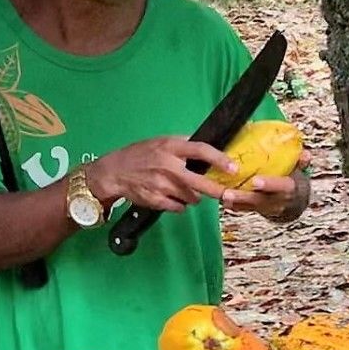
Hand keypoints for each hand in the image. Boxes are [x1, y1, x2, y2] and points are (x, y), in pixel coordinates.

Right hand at [87, 138, 236, 212]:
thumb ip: (181, 145)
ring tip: (183, 189)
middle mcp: (168, 166)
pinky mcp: (157, 201)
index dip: (220, 160)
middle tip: (228, 194)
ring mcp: (162, 186)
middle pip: (201, 183)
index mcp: (170, 147)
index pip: (201, 151)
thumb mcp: (160, 142)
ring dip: (193, 196)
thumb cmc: (140, 155)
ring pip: (192, 198)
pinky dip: (179, 204)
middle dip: (217, 190)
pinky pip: (179, 207)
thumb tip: (207, 148)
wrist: (114, 172)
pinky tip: (171, 196)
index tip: (234, 168)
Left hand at [220, 162, 311, 221]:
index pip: (282, 187)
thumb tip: (306, 155)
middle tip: (228, 193)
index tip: (255, 181)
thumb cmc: (292, 179)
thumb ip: (300, 161)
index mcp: (289, 189)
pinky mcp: (257, 210)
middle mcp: (278, 201)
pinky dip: (235, 206)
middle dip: (245, 198)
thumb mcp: (299, 170)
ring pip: (250, 207)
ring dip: (236, 203)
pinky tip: (224, 201)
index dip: (269, 185)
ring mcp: (266, 208)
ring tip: (222, 197)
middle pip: (261, 201)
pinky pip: (245, 210)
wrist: (293, 202)